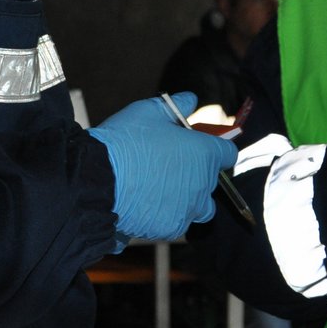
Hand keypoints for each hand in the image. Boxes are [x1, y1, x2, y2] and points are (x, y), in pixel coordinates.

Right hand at [89, 93, 237, 243]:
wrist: (98, 181)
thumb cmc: (126, 141)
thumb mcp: (149, 111)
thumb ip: (175, 106)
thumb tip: (190, 100)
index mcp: (204, 153)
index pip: (228, 153)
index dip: (214, 149)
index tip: (198, 148)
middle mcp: (203, 184)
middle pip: (211, 183)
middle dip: (194, 174)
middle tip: (166, 166)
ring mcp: (188, 209)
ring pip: (196, 206)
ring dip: (184, 199)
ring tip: (156, 189)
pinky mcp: (171, 227)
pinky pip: (174, 221)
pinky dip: (164, 214)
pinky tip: (142, 202)